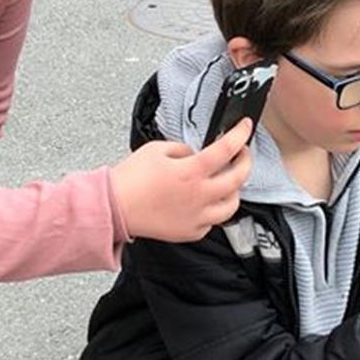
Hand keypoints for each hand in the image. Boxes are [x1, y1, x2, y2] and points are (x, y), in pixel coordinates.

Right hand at [110, 118, 253, 241]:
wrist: (113, 207)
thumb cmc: (130, 180)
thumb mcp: (156, 149)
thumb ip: (182, 149)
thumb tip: (195, 154)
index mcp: (191, 171)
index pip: (226, 149)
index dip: (240, 134)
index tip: (245, 127)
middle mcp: (199, 195)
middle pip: (238, 179)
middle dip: (246, 162)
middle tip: (242, 154)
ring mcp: (196, 216)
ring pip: (231, 206)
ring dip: (234, 190)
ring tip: (228, 182)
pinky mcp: (189, 232)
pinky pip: (212, 223)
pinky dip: (214, 211)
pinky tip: (206, 203)